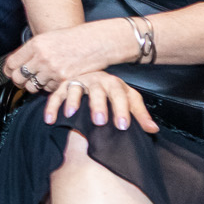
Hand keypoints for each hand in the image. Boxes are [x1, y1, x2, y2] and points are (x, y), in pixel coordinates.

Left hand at [3, 19, 138, 94]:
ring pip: (32, 86)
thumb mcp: (48, 38)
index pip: (11, 62)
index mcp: (35, 45)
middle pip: (18, 77)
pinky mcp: (63, 80)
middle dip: (18, 81)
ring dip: (33, 85)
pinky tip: (53, 80)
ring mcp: (52, 69)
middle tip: (22, 81)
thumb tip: (17, 63)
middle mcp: (42, 57)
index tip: (10, 72)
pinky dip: (48, 87)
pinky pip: (48, 89)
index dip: (8, 70)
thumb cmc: (73, 39)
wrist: (95, 42)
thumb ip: (32, 50)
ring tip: (40, 80)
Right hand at [42, 71, 157, 133]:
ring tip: (71, 115)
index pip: (120, 95)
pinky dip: (52, 107)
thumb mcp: (129, 100)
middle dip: (98, 105)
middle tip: (99, 121)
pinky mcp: (63, 86)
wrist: (95, 75)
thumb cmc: (113, 92)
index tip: (123, 126)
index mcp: (114, 83)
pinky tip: (50, 119)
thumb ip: (140, 114)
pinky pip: (56, 95)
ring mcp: (78, 81)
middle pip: (98, 91)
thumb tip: (153, 129)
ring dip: (72, 102)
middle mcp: (96, 80)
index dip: (122, 110)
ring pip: (75, 90)